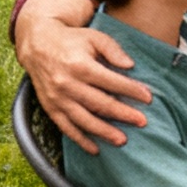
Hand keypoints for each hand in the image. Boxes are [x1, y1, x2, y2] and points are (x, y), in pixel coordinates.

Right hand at [15, 0, 151, 154]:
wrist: (38, 45)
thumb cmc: (72, 41)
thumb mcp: (94, 37)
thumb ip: (113, 50)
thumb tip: (130, 66)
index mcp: (80, 66)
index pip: (111, 82)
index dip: (132, 90)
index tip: (148, 98)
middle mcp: (67, 84)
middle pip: (99, 103)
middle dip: (123, 114)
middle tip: (142, 122)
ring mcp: (57, 98)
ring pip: (83, 120)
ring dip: (104, 132)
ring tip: (122, 140)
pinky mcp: (50, 107)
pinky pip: (66, 127)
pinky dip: (80, 140)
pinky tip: (95, 149)